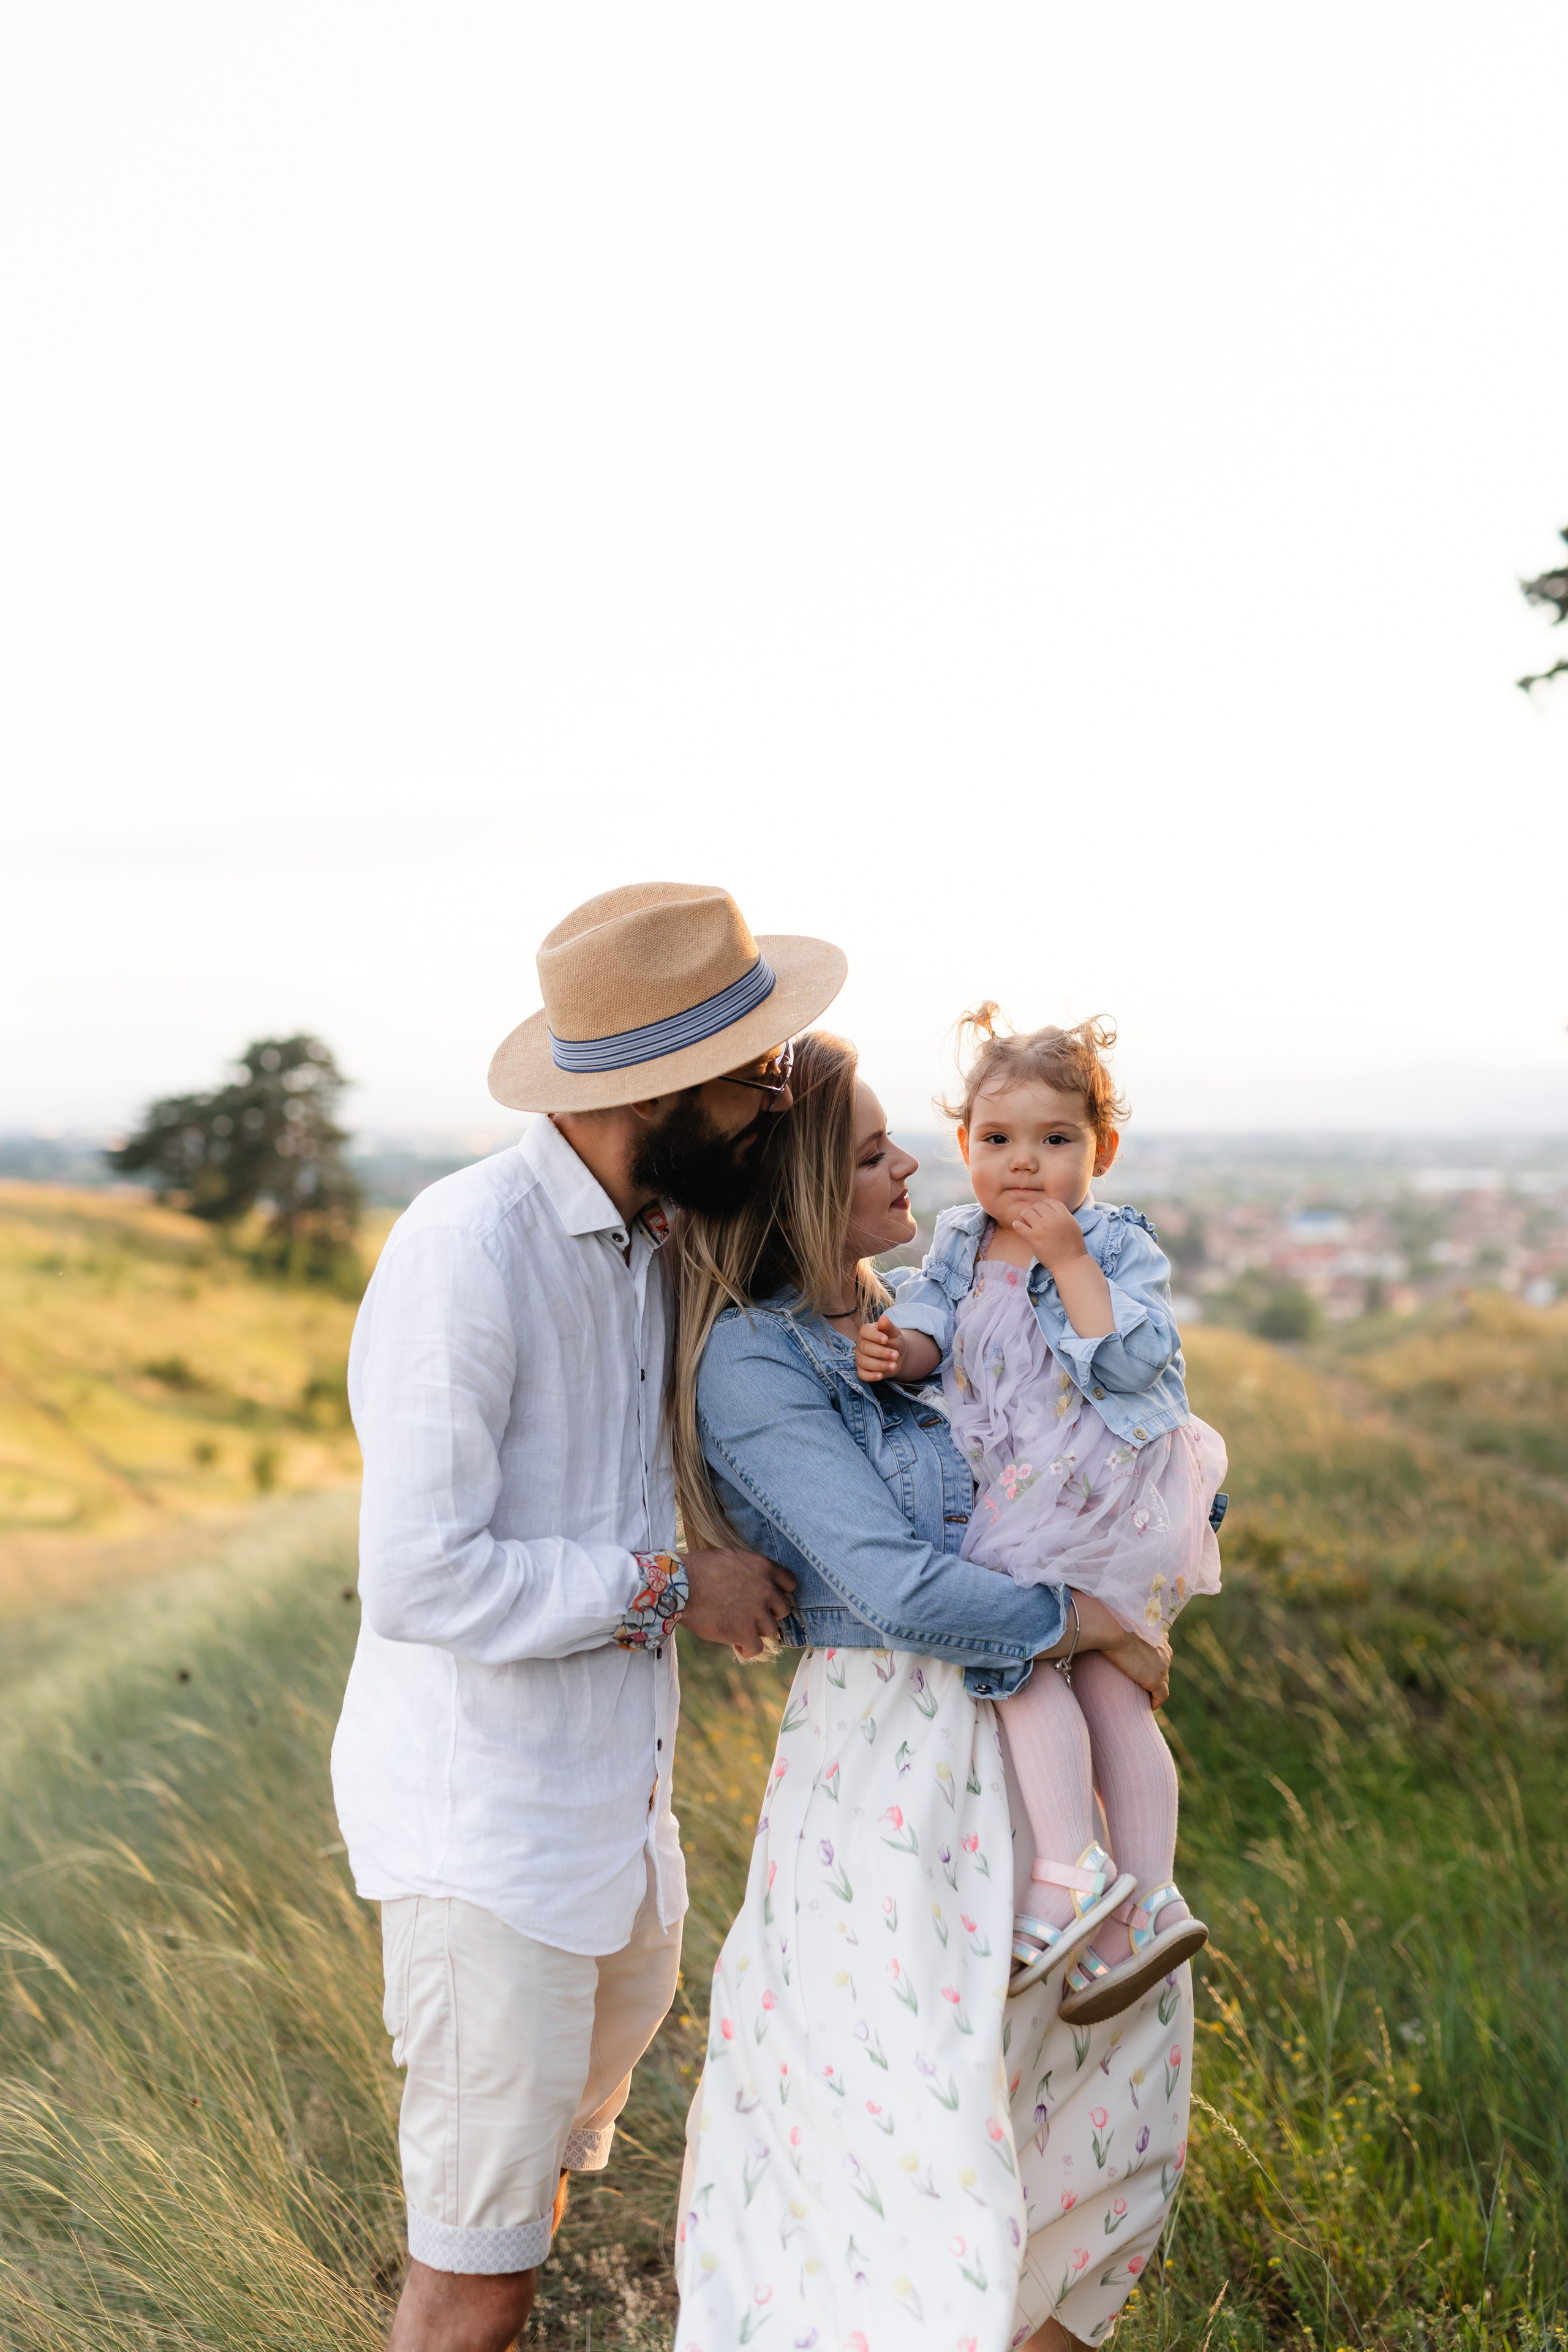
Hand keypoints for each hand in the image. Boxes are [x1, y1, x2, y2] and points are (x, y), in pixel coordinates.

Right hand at [680, 1547, 795, 1659]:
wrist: (680, 1585)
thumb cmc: (697, 1568)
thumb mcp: (730, 1558)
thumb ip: (748, 1570)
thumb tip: (749, 1582)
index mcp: (763, 1568)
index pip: (789, 1583)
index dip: (780, 1592)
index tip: (768, 1598)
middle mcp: (766, 1590)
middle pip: (783, 1609)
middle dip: (769, 1613)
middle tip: (751, 1614)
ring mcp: (757, 1613)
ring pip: (771, 1630)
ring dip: (756, 1630)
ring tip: (738, 1628)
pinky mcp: (744, 1632)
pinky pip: (756, 1648)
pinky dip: (747, 1648)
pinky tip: (735, 1643)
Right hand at [855, 1313, 905, 1382]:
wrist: (896, 1355)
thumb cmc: (893, 1341)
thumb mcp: (894, 1333)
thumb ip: (888, 1326)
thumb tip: (883, 1318)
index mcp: (867, 1331)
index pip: (864, 1331)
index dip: (874, 1336)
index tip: (885, 1340)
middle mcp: (860, 1344)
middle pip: (865, 1348)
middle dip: (881, 1352)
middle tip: (896, 1355)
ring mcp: (860, 1358)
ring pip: (864, 1362)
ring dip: (879, 1365)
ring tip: (894, 1366)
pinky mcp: (862, 1370)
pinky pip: (862, 1375)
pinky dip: (871, 1376)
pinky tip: (881, 1376)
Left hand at [1008, 1195, 1087, 1274]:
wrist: (1070, 1263)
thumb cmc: (1072, 1246)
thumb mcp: (1072, 1225)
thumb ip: (1062, 1215)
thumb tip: (1048, 1208)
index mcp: (1064, 1214)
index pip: (1050, 1202)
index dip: (1045, 1206)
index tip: (1043, 1213)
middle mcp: (1053, 1218)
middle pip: (1038, 1205)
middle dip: (1035, 1211)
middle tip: (1034, 1218)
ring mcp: (1042, 1228)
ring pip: (1027, 1212)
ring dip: (1025, 1216)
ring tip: (1026, 1222)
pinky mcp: (1033, 1238)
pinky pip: (1019, 1225)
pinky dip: (1017, 1225)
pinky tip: (1019, 1227)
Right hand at [1102, 1626, 1170, 1708]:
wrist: (1113, 1629)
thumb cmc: (1112, 1621)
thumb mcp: (1122, 1621)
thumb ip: (1124, 1626)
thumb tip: (1108, 1626)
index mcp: (1159, 1636)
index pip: (1161, 1651)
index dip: (1154, 1660)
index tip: (1144, 1665)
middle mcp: (1164, 1651)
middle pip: (1164, 1667)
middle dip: (1156, 1675)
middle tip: (1141, 1682)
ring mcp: (1161, 1666)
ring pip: (1164, 1682)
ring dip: (1155, 1689)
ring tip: (1143, 1694)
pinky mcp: (1155, 1679)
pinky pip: (1161, 1695)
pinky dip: (1156, 1702)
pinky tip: (1148, 1706)